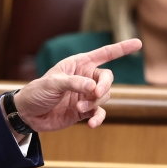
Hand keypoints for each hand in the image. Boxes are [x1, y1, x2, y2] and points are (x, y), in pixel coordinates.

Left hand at [12, 38, 141, 131]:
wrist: (28, 114)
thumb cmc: (37, 92)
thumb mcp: (52, 83)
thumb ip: (74, 83)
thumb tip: (93, 88)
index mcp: (78, 64)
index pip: (104, 54)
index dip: (121, 48)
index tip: (138, 43)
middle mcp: (85, 78)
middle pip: (107, 79)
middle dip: (104, 87)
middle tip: (94, 94)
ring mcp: (85, 95)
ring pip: (104, 97)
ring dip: (94, 103)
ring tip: (77, 109)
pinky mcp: (84, 111)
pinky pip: (98, 113)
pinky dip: (97, 118)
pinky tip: (90, 124)